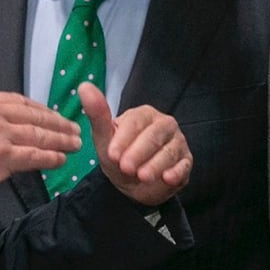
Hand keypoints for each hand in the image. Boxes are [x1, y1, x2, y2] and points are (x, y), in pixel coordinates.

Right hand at [0, 92, 80, 208]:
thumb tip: (1, 124)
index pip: (18, 101)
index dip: (40, 109)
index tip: (53, 115)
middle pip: (33, 115)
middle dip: (57, 123)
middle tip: (73, 128)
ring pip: (38, 134)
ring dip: (61, 140)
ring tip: (74, 144)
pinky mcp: (2, 156)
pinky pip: (35, 155)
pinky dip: (51, 157)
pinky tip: (61, 159)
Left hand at [78, 83, 191, 205]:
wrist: (132, 184)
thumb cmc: (118, 156)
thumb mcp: (104, 138)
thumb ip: (97, 114)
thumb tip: (84, 86)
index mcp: (144, 115)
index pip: (136, 122)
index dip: (124, 138)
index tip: (112, 154)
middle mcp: (164, 125)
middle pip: (156, 134)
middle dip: (140, 151)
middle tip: (126, 167)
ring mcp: (177, 143)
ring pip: (170, 150)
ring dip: (156, 164)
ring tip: (142, 177)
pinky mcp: (185, 161)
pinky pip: (184, 165)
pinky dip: (177, 172)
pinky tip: (167, 179)